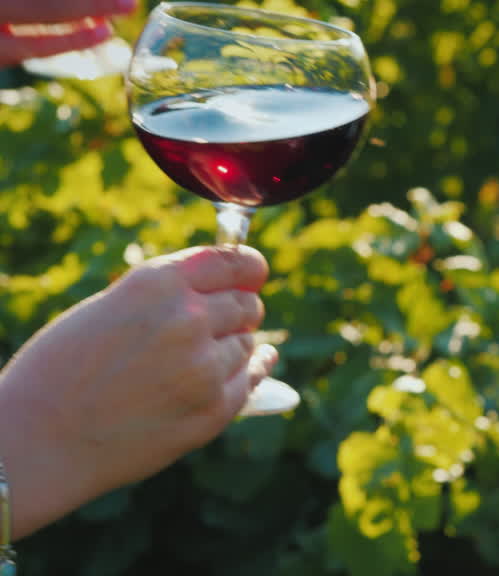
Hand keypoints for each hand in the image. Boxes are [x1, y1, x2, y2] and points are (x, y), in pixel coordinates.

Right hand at [0, 246, 275, 537]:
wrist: (36, 441)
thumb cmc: (61, 371)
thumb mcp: (110, 308)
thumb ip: (167, 297)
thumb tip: (225, 289)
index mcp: (157, 283)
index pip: (233, 262)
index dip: (248, 268)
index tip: (254, 274)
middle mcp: (188, 319)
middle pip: (246, 304)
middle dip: (239, 311)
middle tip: (226, 321)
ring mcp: (204, 367)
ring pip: (248, 344)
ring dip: (234, 346)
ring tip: (204, 357)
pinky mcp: (214, 410)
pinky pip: (253, 381)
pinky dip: (255, 372)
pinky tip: (257, 365)